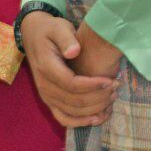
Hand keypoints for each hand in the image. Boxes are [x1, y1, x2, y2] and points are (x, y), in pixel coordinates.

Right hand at [21, 11, 117, 127]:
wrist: (34, 36)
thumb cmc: (50, 31)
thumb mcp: (58, 28)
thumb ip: (66, 39)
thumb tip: (74, 52)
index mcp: (46, 67)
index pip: (72, 84)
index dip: (94, 86)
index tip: (111, 80)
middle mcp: (44, 85)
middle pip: (75, 101)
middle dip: (99, 97)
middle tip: (116, 87)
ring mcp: (46, 95)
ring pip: (73, 112)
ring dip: (95, 109)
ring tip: (112, 97)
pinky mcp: (49, 101)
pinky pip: (64, 118)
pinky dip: (81, 122)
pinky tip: (98, 117)